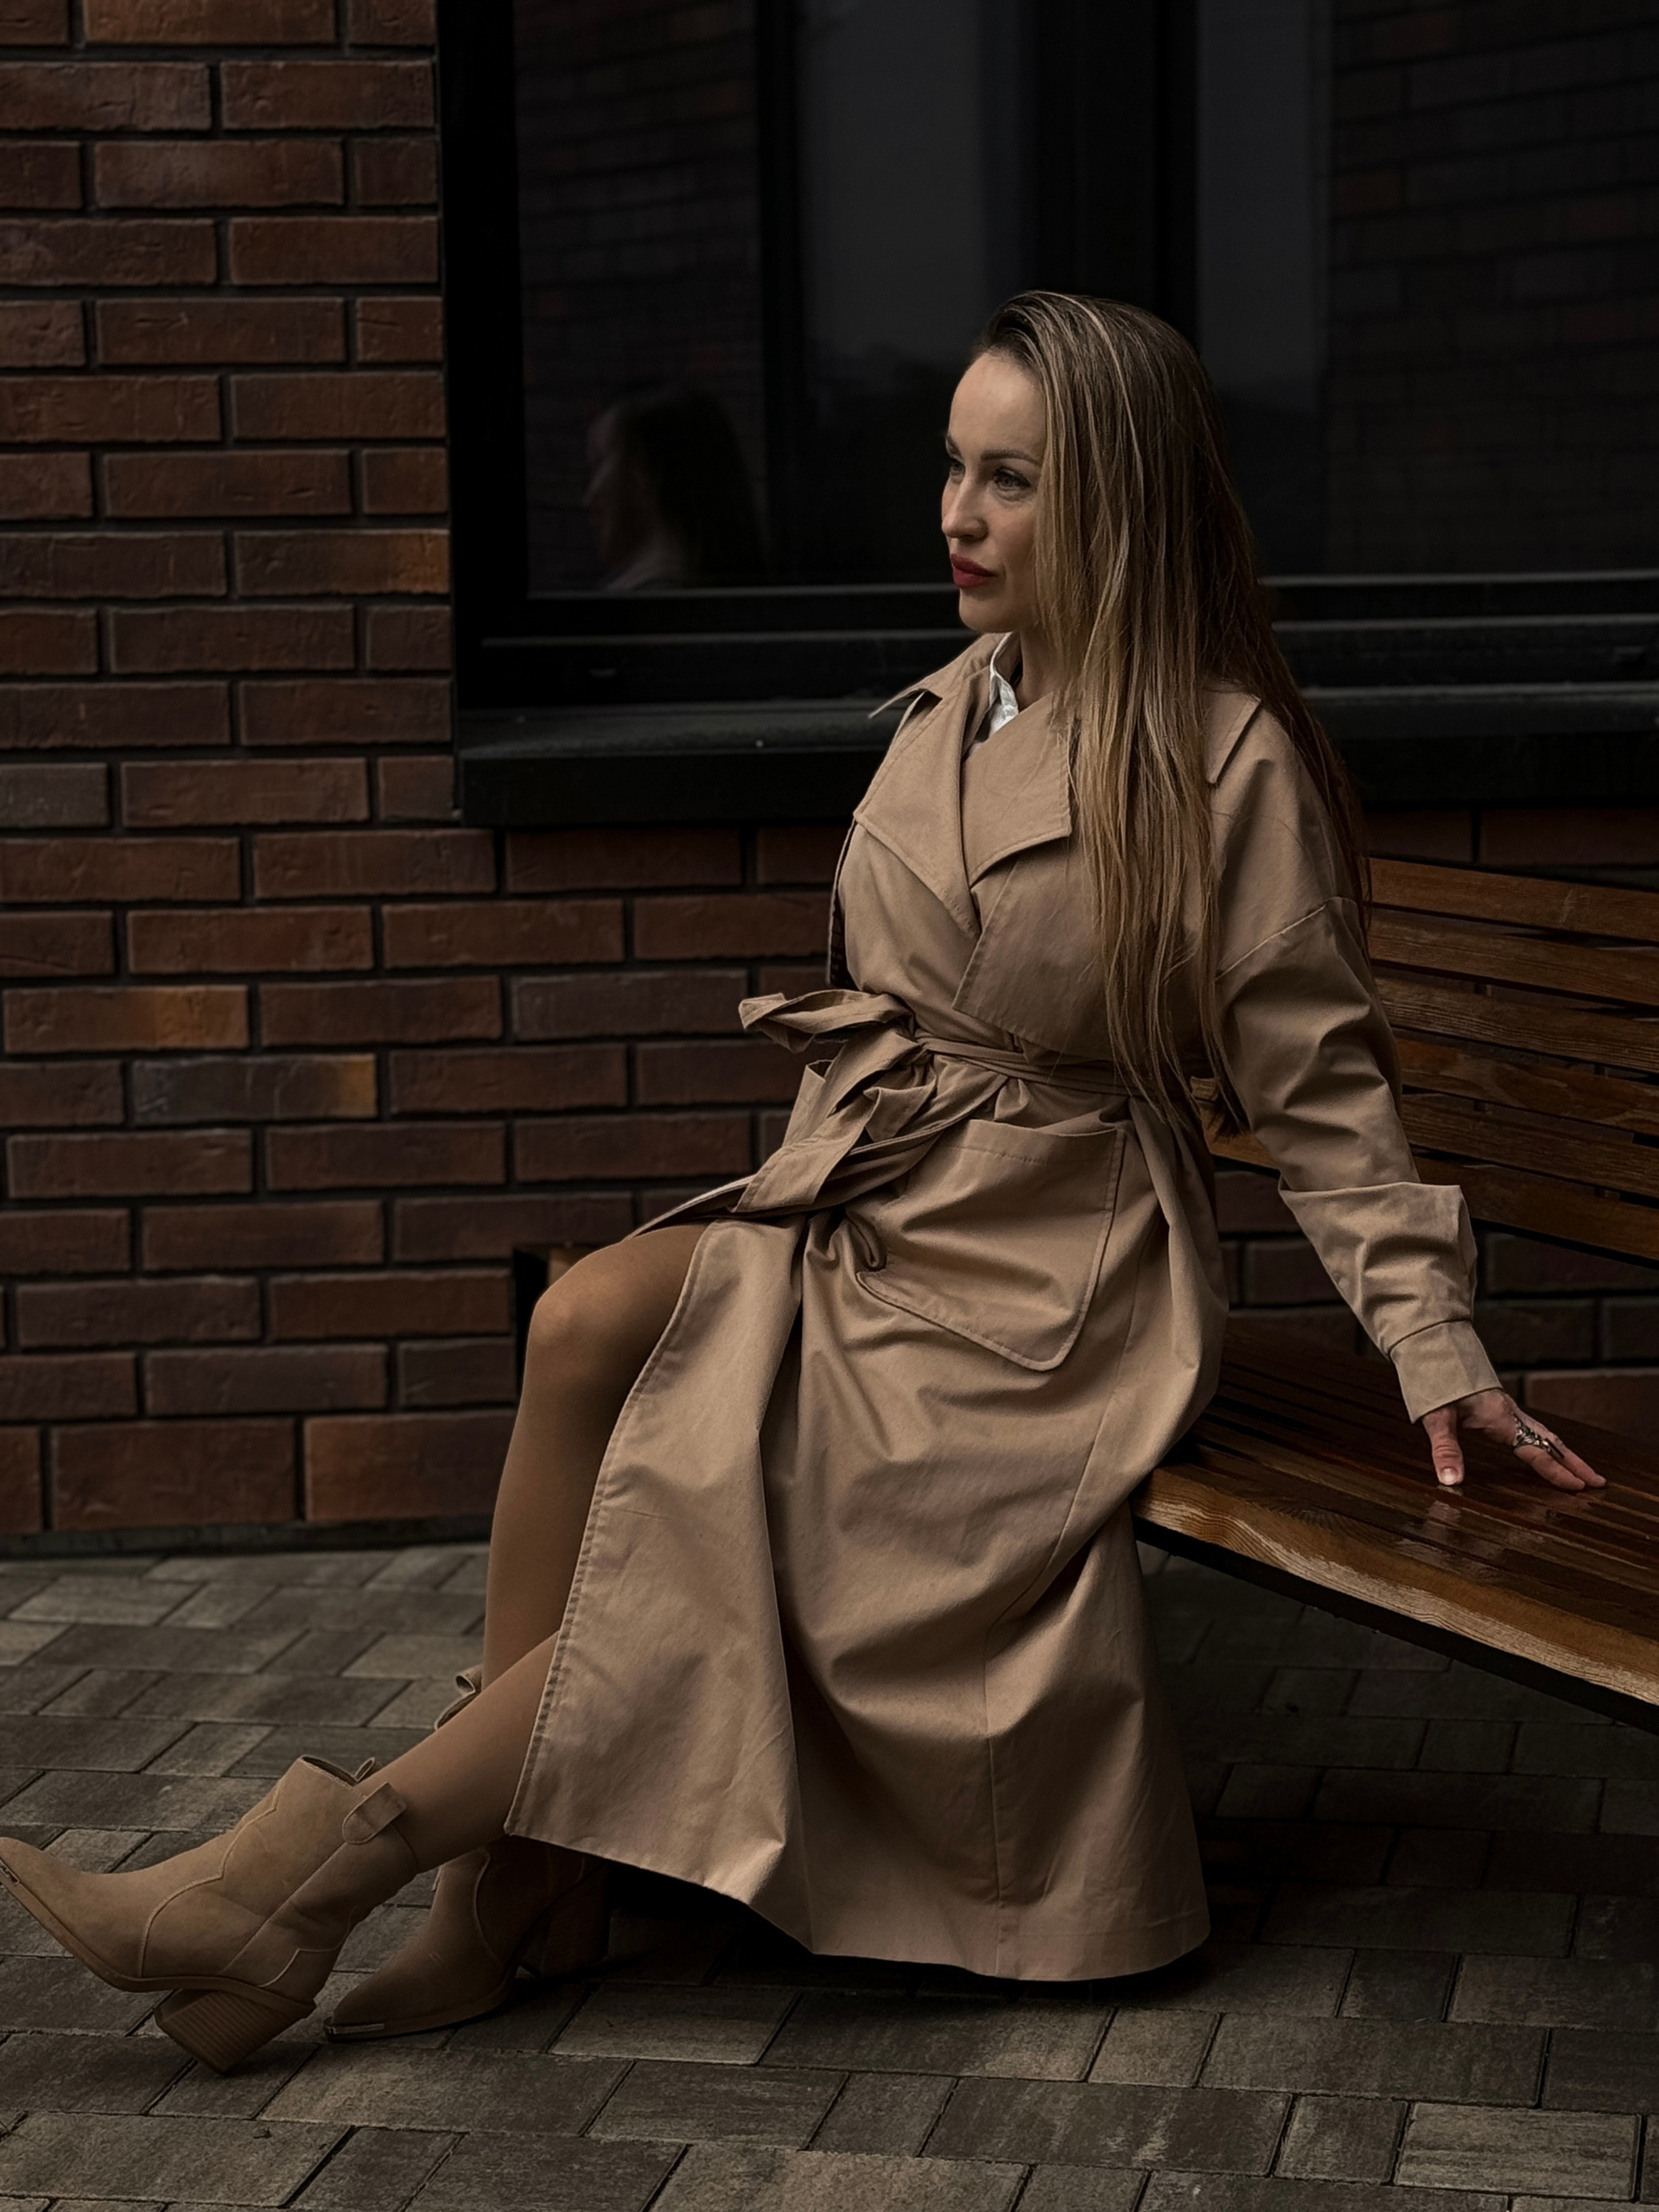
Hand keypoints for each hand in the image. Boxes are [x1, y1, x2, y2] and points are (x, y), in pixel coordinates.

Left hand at [1420, 1388, 1603, 1492]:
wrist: (1432, 1345)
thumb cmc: (1434, 1379)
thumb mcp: (1435, 1417)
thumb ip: (1445, 1449)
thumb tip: (1451, 1481)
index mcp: (1501, 1418)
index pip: (1536, 1450)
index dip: (1556, 1471)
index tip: (1579, 1487)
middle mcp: (1510, 1413)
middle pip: (1551, 1441)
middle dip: (1575, 1463)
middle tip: (1598, 1482)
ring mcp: (1507, 1408)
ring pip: (1544, 1433)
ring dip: (1565, 1453)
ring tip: (1583, 1470)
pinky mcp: (1498, 1406)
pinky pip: (1532, 1427)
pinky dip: (1547, 1442)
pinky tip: (1547, 1448)